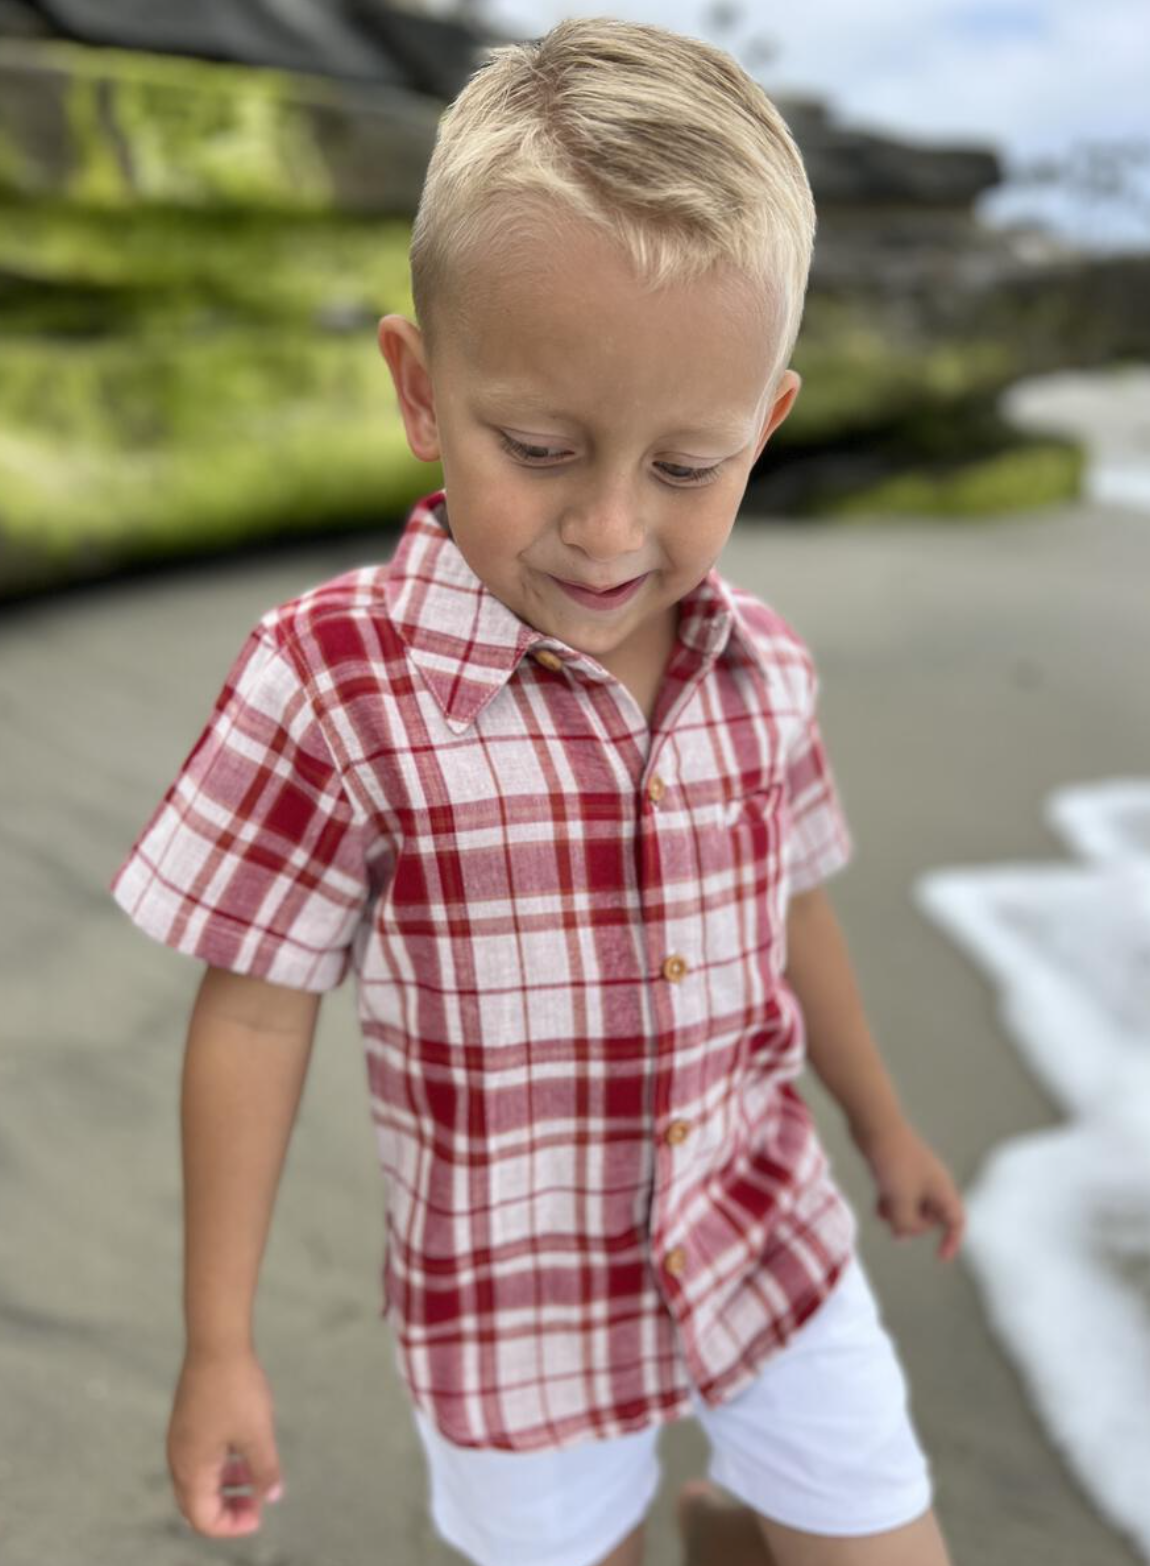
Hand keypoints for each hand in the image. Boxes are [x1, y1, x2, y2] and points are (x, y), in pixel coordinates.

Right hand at [167, 1347, 283, 1536]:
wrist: (217, 1342)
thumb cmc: (236, 1389)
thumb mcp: (257, 1434)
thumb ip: (264, 1470)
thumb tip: (271, 1497)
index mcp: (191, 1469)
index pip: (203, 1519)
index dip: (231, 1526)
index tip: (259, 1515)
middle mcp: (179, 1458)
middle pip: (196, 1504)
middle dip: (226, 1511)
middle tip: (256, 1507)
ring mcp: (181, 1438)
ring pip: (199, 1479)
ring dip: (225, 1487)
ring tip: (256, 1479)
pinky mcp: (188, 1421)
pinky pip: (200, 1457)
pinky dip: (221, 1465)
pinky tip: (245, 1452)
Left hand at [853, 1119, 965, 1261]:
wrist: (875, 1124)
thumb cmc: (894, 1160)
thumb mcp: (901, 1201)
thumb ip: (906, 1224)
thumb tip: (902, 1233)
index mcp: (942, 1189)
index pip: (956, 1221)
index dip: (952, 1241)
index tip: (940, 1257)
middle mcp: (933, 1182)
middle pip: (932, 1216)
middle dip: (915, 1226)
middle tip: (897, 1228)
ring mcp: (915, 1175)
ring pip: (913, 1206)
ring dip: (900, 1215)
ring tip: (883, 1213)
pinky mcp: (898, 1169)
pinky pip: (900, 1195)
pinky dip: (891, 1203)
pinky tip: (878, 1204)